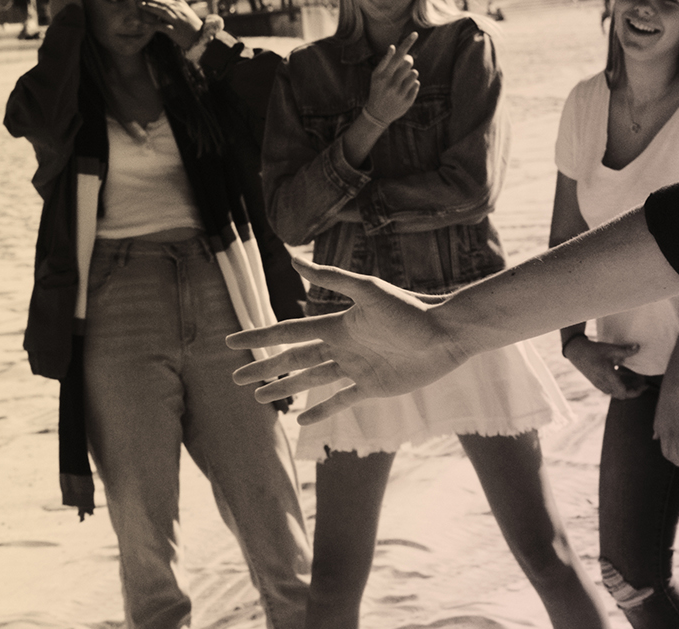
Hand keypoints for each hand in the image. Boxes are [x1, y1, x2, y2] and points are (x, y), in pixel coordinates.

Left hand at [141, 0, 204, 50]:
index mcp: (181, 7)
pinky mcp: (175, 30)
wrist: (202, 38)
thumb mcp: (186, 14)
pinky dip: (152, 24)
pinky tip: (144, 24)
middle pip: (161, 4)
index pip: (165, 0)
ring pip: (161, 11)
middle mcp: (179, 12)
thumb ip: (176, 9)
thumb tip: (164, 6)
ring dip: (149, 8)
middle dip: (149, 0)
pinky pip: (161, 27)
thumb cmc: (193, 28)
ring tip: (140, 5)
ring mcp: (177, 21)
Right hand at [229, 259, 467, 424]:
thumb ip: (332, 277)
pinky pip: (340, 402)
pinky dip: (320, 411)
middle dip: (265, 367)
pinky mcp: (373, 387)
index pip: (289, 332)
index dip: (260, 336)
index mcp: (338, 325)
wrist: (447, 335)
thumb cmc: (411, 310)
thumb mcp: (369, 291)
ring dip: (286, 388)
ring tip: (260, 398)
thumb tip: (292, 257)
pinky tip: (302, 421)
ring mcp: (356, 368)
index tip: (231, 341)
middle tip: (236, 377)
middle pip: (294, 359)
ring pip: (312, 380)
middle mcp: (343, 346)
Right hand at [363, 33, 420, 125]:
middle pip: (409, 63)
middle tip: (402, 69)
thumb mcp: (376, 76)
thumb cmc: (378, 89)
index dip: (407, 44)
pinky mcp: (408, 100)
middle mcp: (391, 84)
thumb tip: (394, 47)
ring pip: (415, 73)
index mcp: (383, 75)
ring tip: (402, 81)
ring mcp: (400, 93)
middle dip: (407, 63)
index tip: (415, 33)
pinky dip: (412, 85)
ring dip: (410, 75)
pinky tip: (403, 90)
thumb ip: (385, 62)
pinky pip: (416, 84)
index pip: (398, 55)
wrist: (377, 114)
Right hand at [562, 336, 646, 398]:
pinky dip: (620, 383)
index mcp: (607, 377)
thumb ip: (625, 350)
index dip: (636, 391)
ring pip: (616, 392)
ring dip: (627, 386)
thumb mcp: (610, 349)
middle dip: (634, 390)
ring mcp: (600, 385)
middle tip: (642, 381)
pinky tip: (625, 373)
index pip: (624, 392)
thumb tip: (638, 347)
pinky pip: (611, 388)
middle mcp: (603, 384)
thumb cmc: (593, 350)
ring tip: (636, 377)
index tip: (644, 385)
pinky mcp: (598, 383)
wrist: (576, 352)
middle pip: (621, 394)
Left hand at [653, 383, 678, 465]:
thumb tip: (654, 438)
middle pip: (675, 456)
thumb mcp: (657, 418)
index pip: (666, 453)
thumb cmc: (666, 404)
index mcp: (663, 435)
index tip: (677, 459)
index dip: (672, 459)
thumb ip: (657, 430)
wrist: (674, 393)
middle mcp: (671, 437)